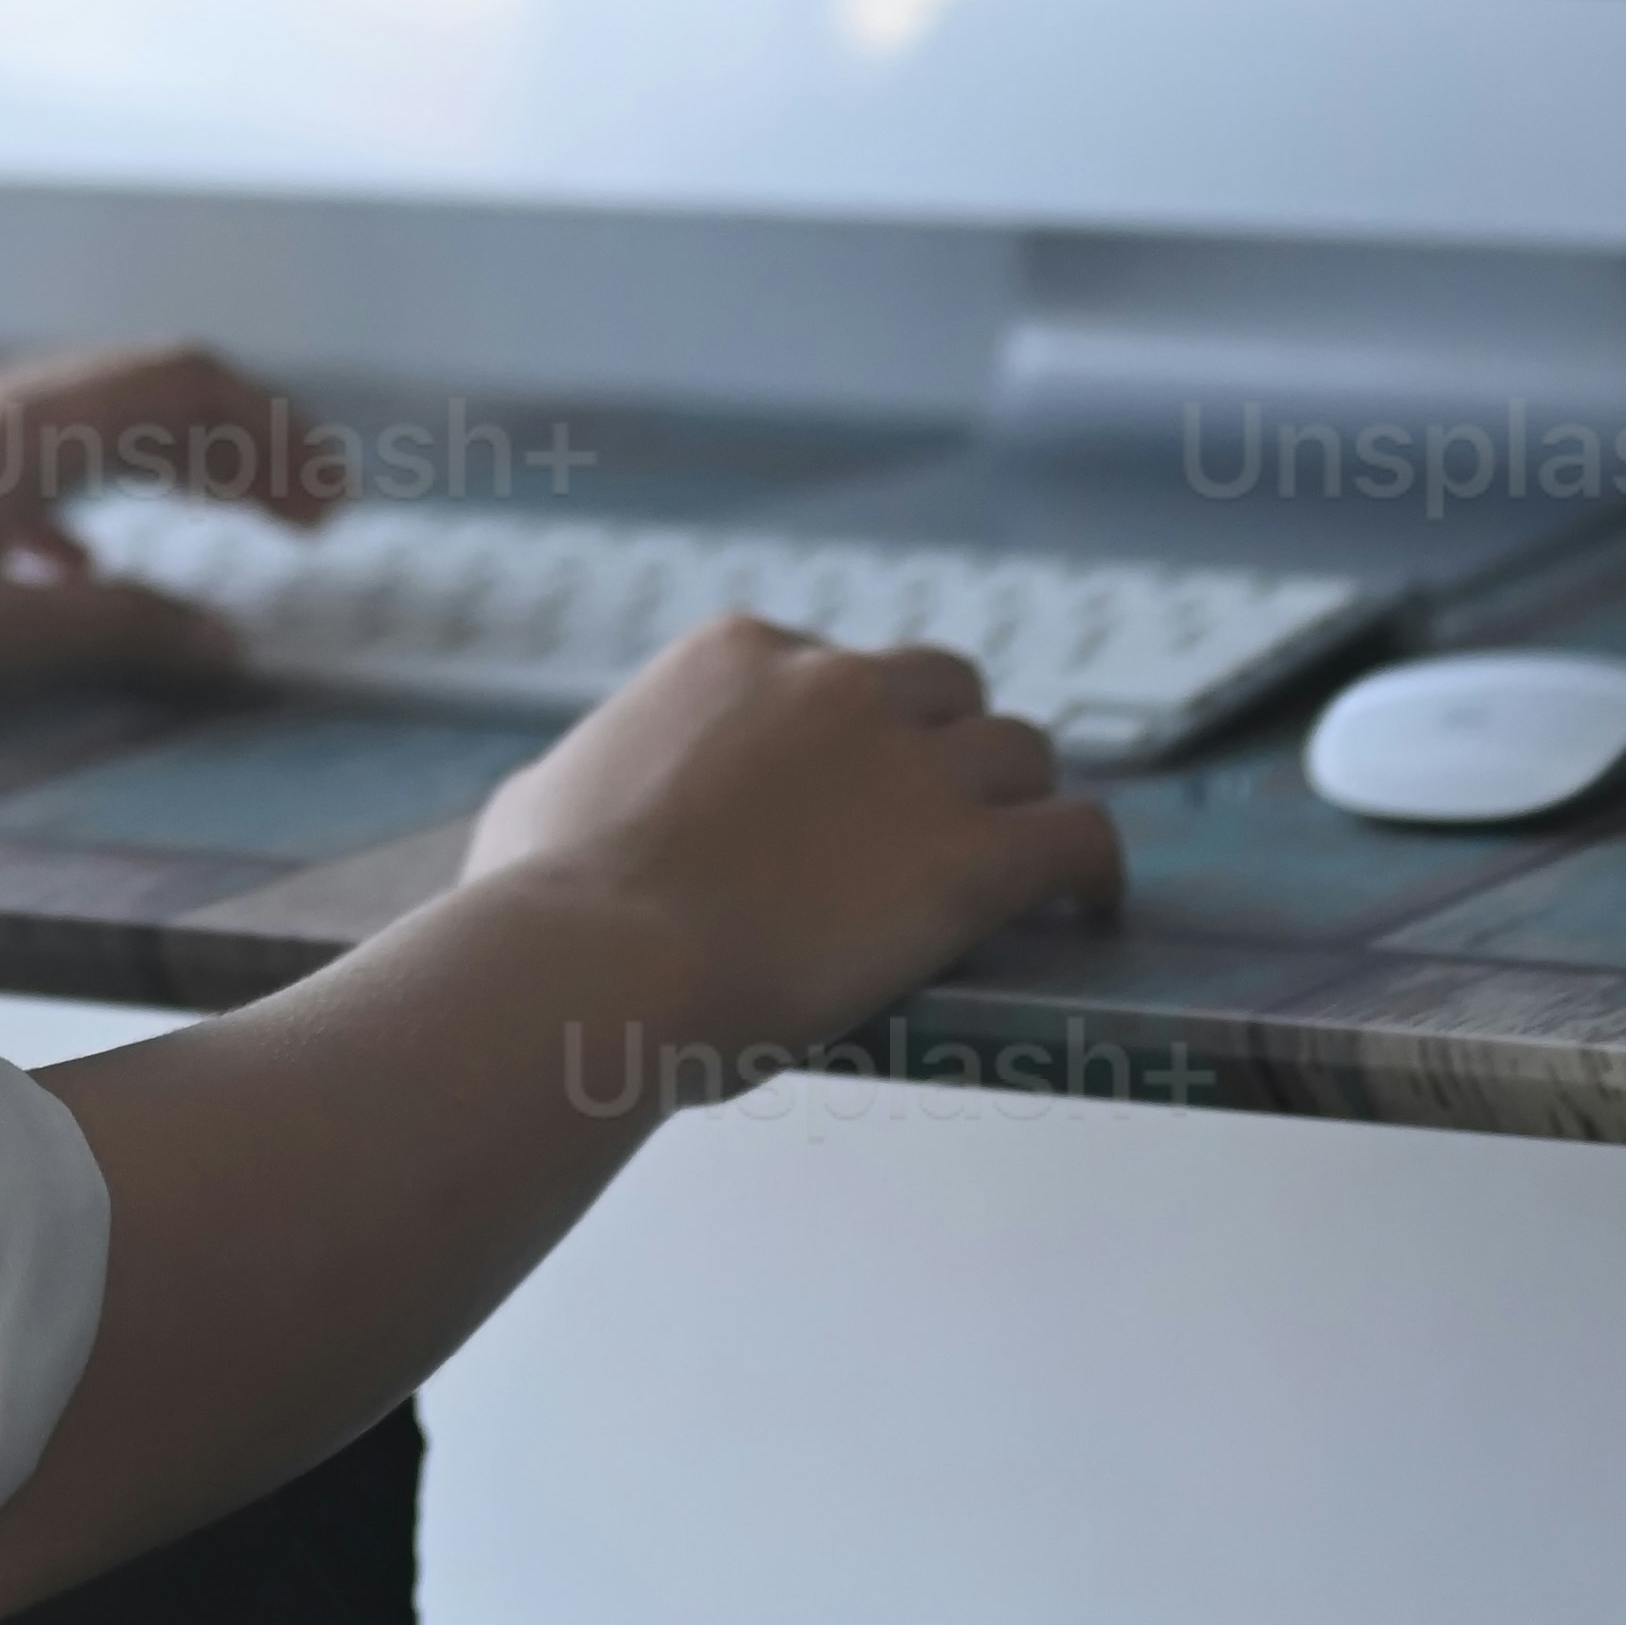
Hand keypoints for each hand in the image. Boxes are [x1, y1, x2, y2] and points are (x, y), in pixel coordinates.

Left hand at [0, 332, 341, 690]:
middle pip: (149, 390)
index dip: (269, 431)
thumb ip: (110, 626)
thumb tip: (227, 639)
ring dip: (176, 463)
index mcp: (18, 430)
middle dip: (242, 442)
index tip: (325, 504)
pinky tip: (85, 563)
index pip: (180, 384)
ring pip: (92, 420)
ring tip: (236, 526)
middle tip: (312, 517)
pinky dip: (92, 495)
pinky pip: (26, 460)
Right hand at [460, 612, 1123, 1072]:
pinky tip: (1090, 906)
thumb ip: (577, 778)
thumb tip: (562, 800)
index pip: (834, 671)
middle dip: (947, 749)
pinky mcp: (972, 855)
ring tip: (1019, 869)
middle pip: (945, 690)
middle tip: (937, 823)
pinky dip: (1091, 868)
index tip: (849, 796)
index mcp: (739, 656)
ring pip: (1021, 753)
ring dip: (1017, 805)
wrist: (597, 968)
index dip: (852, 738)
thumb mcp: (534, 802)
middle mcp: (838, 684)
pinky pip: (1079, 836)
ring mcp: (913, 765)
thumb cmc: (545, 905)